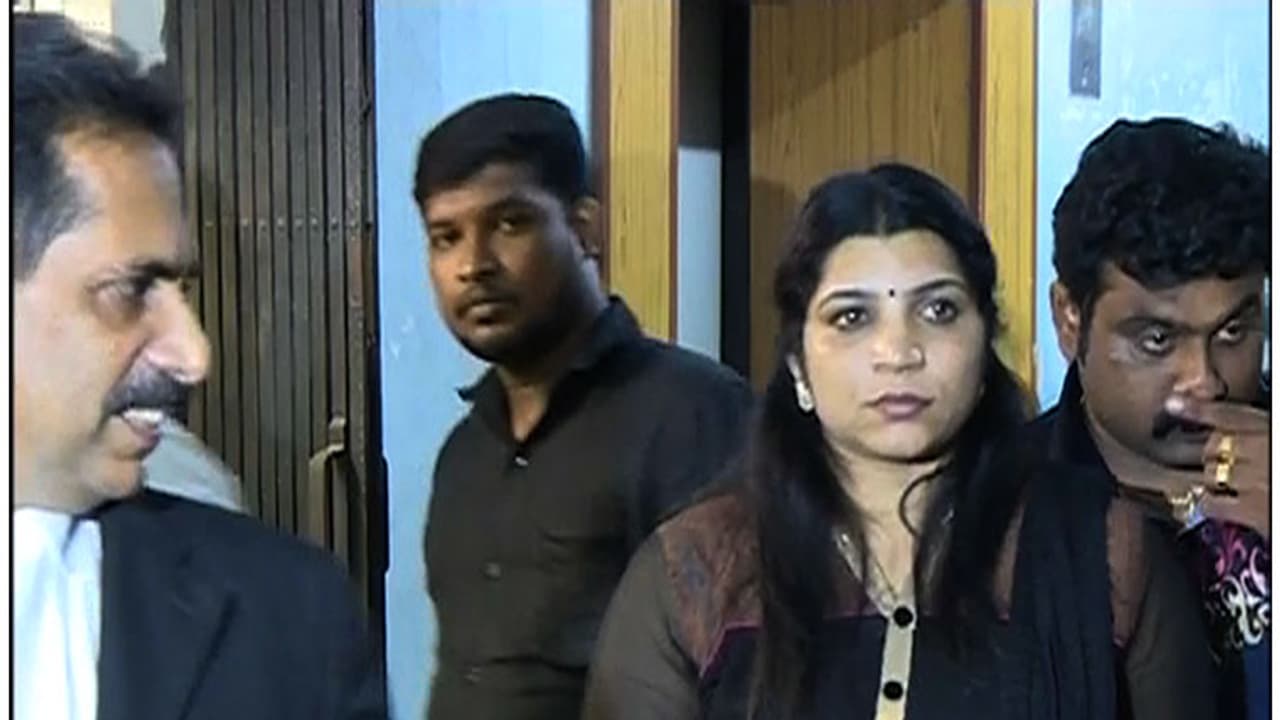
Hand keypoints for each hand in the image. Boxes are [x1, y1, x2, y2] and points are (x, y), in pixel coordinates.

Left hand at [1166, 395, 1270, 540]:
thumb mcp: (1275, 434)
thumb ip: (1257, 430)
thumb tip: (1221, 427)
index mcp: (1275, 430)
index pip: (1232, 414)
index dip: (1199, 409)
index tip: (1174, 404)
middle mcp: (1266, 450)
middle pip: (1212, 445)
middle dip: (1209, 454)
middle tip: (1217, 462)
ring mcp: (1258, 480)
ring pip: (1208, 473)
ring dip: (1209, 479)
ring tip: (1226, 484)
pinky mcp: (1255, 511)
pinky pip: (1211, 503)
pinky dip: (1209, 503)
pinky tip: (1219, 505)